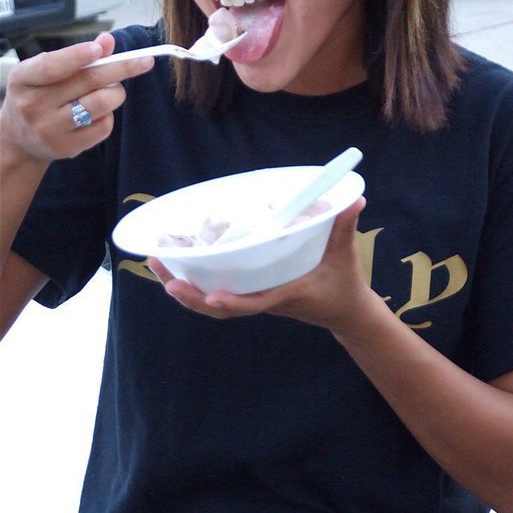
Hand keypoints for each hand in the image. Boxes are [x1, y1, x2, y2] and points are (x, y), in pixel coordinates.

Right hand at [0, 33, 153, 163]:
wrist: (20, 139)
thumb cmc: (38, 95)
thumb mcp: (45, 71)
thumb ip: (75, 56)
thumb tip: (107, 41)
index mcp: (23, 79)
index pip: (52, 66)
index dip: (78, 56)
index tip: (100, 48)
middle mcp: (33, 105)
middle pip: (87, 81)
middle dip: (120, 68)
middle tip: (144, 62)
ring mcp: (50, 129)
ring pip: (100, 103)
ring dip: (116, 93)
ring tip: (111, 91)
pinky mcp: (67, 148)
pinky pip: (104, 126)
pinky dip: (109, 115)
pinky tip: (98, 113)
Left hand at [149, 196, 375, 332]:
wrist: (345, 313)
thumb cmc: (343, 285)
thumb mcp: (346, 256)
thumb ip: (345, 226)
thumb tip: (355, 200)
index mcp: (285, 295)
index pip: (255, 303)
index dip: (233, 302)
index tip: (211, 297)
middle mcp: (265, 300)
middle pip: (221, 309)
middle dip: (191, 296)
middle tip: (164, 274)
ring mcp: (256, 299)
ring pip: (214, 304)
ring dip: (184, 289)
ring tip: (157, 266)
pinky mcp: (252, 295)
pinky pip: (219, 295)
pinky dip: (196, 285)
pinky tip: (177, 267)